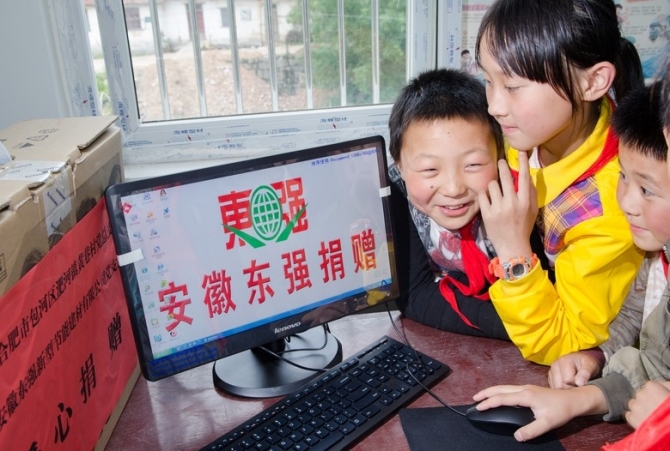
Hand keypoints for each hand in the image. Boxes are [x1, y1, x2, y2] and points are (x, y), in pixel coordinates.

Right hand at [472, 384, 604, 441]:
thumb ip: (531, 431)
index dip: (489, 403)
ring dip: (492, 391)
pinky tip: (499, 396)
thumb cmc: (561, 411)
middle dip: (486, 393)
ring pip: (504, 387)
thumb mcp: (547, 423)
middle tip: (474, 399)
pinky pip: (509, 389)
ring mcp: (526, 387)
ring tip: (482, 396)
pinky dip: (499, 391)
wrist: (573, 399)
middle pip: (500, 388)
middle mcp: (523, 389)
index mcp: (526, 396)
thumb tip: (516, 436)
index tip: (479, 407)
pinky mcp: (529, 389)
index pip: (502, 398)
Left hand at [478, 150, 537, 260]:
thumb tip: (527, 176)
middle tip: (500, 162)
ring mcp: (499, 208)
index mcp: (525, 201)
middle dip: (502, 167)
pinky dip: (484, 195)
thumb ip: (530, 193)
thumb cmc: (523, 227)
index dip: (522, 163)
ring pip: (492, 185)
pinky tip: (487, 198)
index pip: (524, 177)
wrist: (512, 246)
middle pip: (505, 177)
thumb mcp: (532, 210)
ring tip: (494, 190)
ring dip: (492, 185)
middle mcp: (512, 203)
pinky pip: (482, 195)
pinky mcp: (487, 214)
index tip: (520, 152)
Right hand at [548, 352, 601, 388]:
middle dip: (570, 388)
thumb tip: (579, 383)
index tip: (584, 382)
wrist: (583, 361)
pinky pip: (554, 388)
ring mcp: (551, 372)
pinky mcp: (551, 377)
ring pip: (556, 388)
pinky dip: (562, 390)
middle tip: (579, 385)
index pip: (567, 380)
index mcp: (563, 361)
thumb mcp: (590, 366)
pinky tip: (569, 386)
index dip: (576, 384)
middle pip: (559, 385)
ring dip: (566, 390)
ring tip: (574, 385)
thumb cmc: (588, 364)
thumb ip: (585, 373)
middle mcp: (554, 365)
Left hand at [625, 381, 669, 428]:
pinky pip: (628, 415)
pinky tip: (644, 420)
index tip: (660, 399)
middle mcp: (640, 394)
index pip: (649, 386)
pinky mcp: (632, 419)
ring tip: (649, 415)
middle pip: (640, 395)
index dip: (655, 394)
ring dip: (639, 408)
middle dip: (646, 400)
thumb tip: (661, 384)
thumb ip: (666, 385)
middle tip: (655, 408)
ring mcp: (635, 407)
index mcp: (651, 386)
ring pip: (633, 404)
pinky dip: (634, 417)